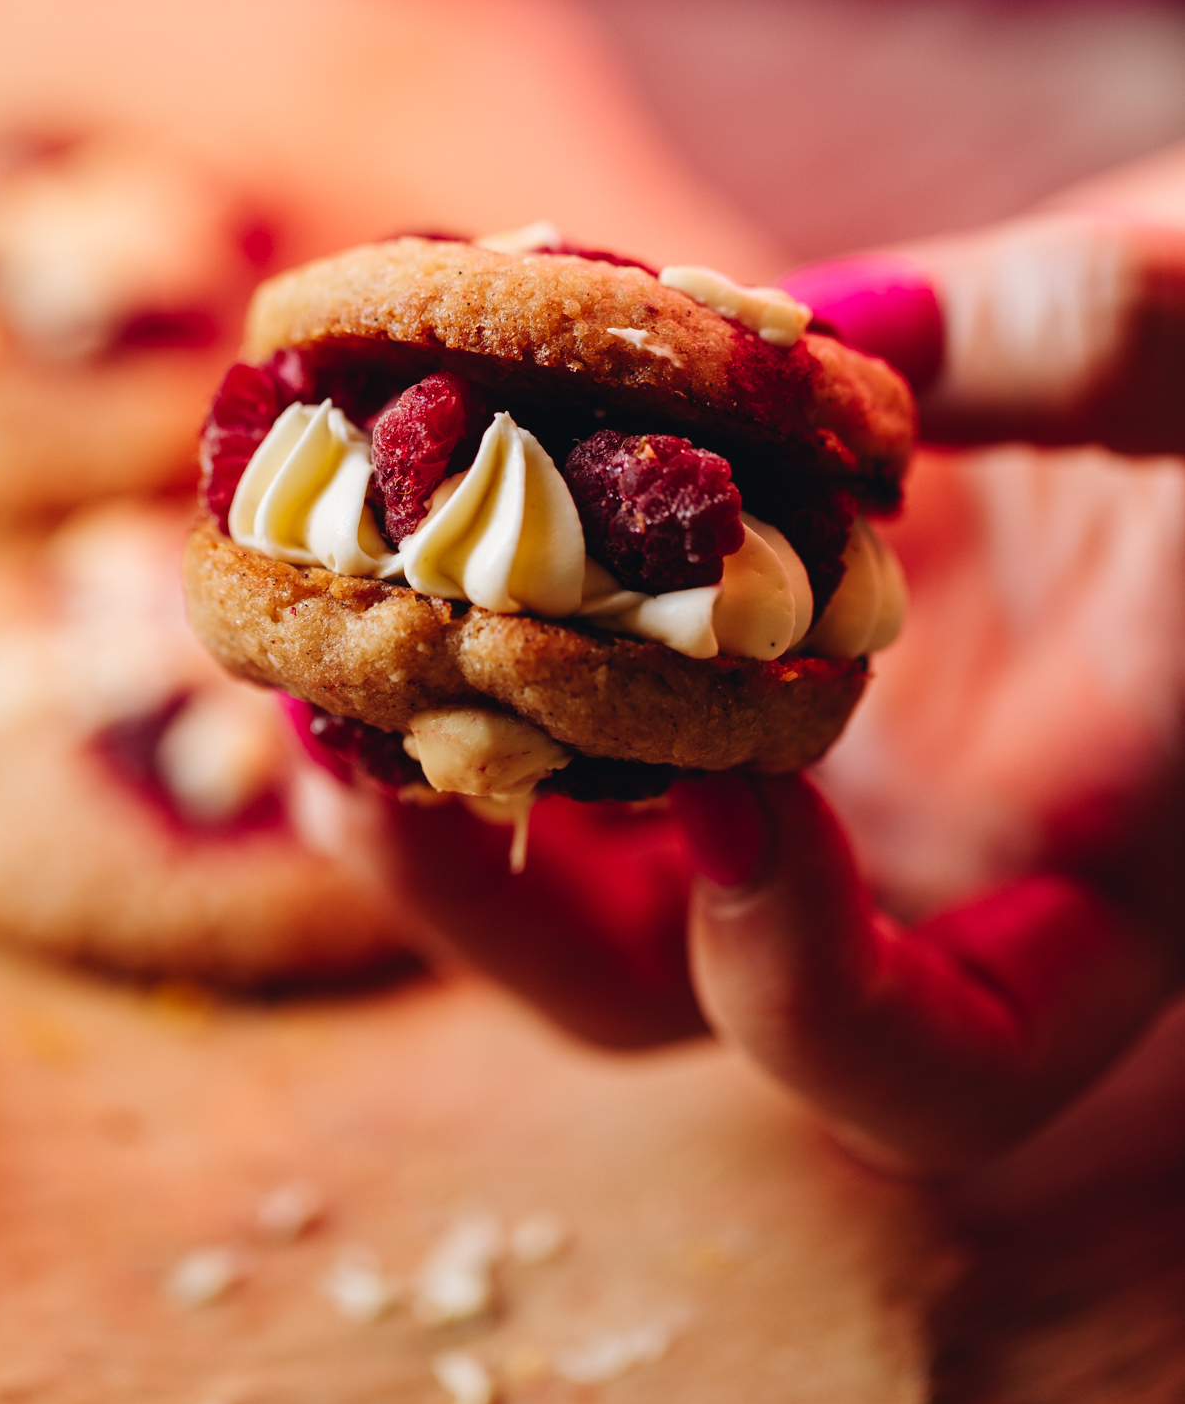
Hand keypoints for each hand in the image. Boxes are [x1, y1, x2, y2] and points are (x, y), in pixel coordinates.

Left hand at [387, 147, 1184, 1172]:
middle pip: (664, 990)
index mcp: (1076, 887)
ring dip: (423, 774)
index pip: (939, 1069)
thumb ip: (1094, 342)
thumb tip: (839, 334)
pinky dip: (456, 616)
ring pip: (565, 852)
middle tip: (370, 764)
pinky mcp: (698, 635)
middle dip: (500, 906)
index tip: (742, 803)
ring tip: (310, 647)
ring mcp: (783, 751)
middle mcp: (899, 857)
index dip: (813, 995)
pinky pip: (551, 672)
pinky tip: (372, 497)